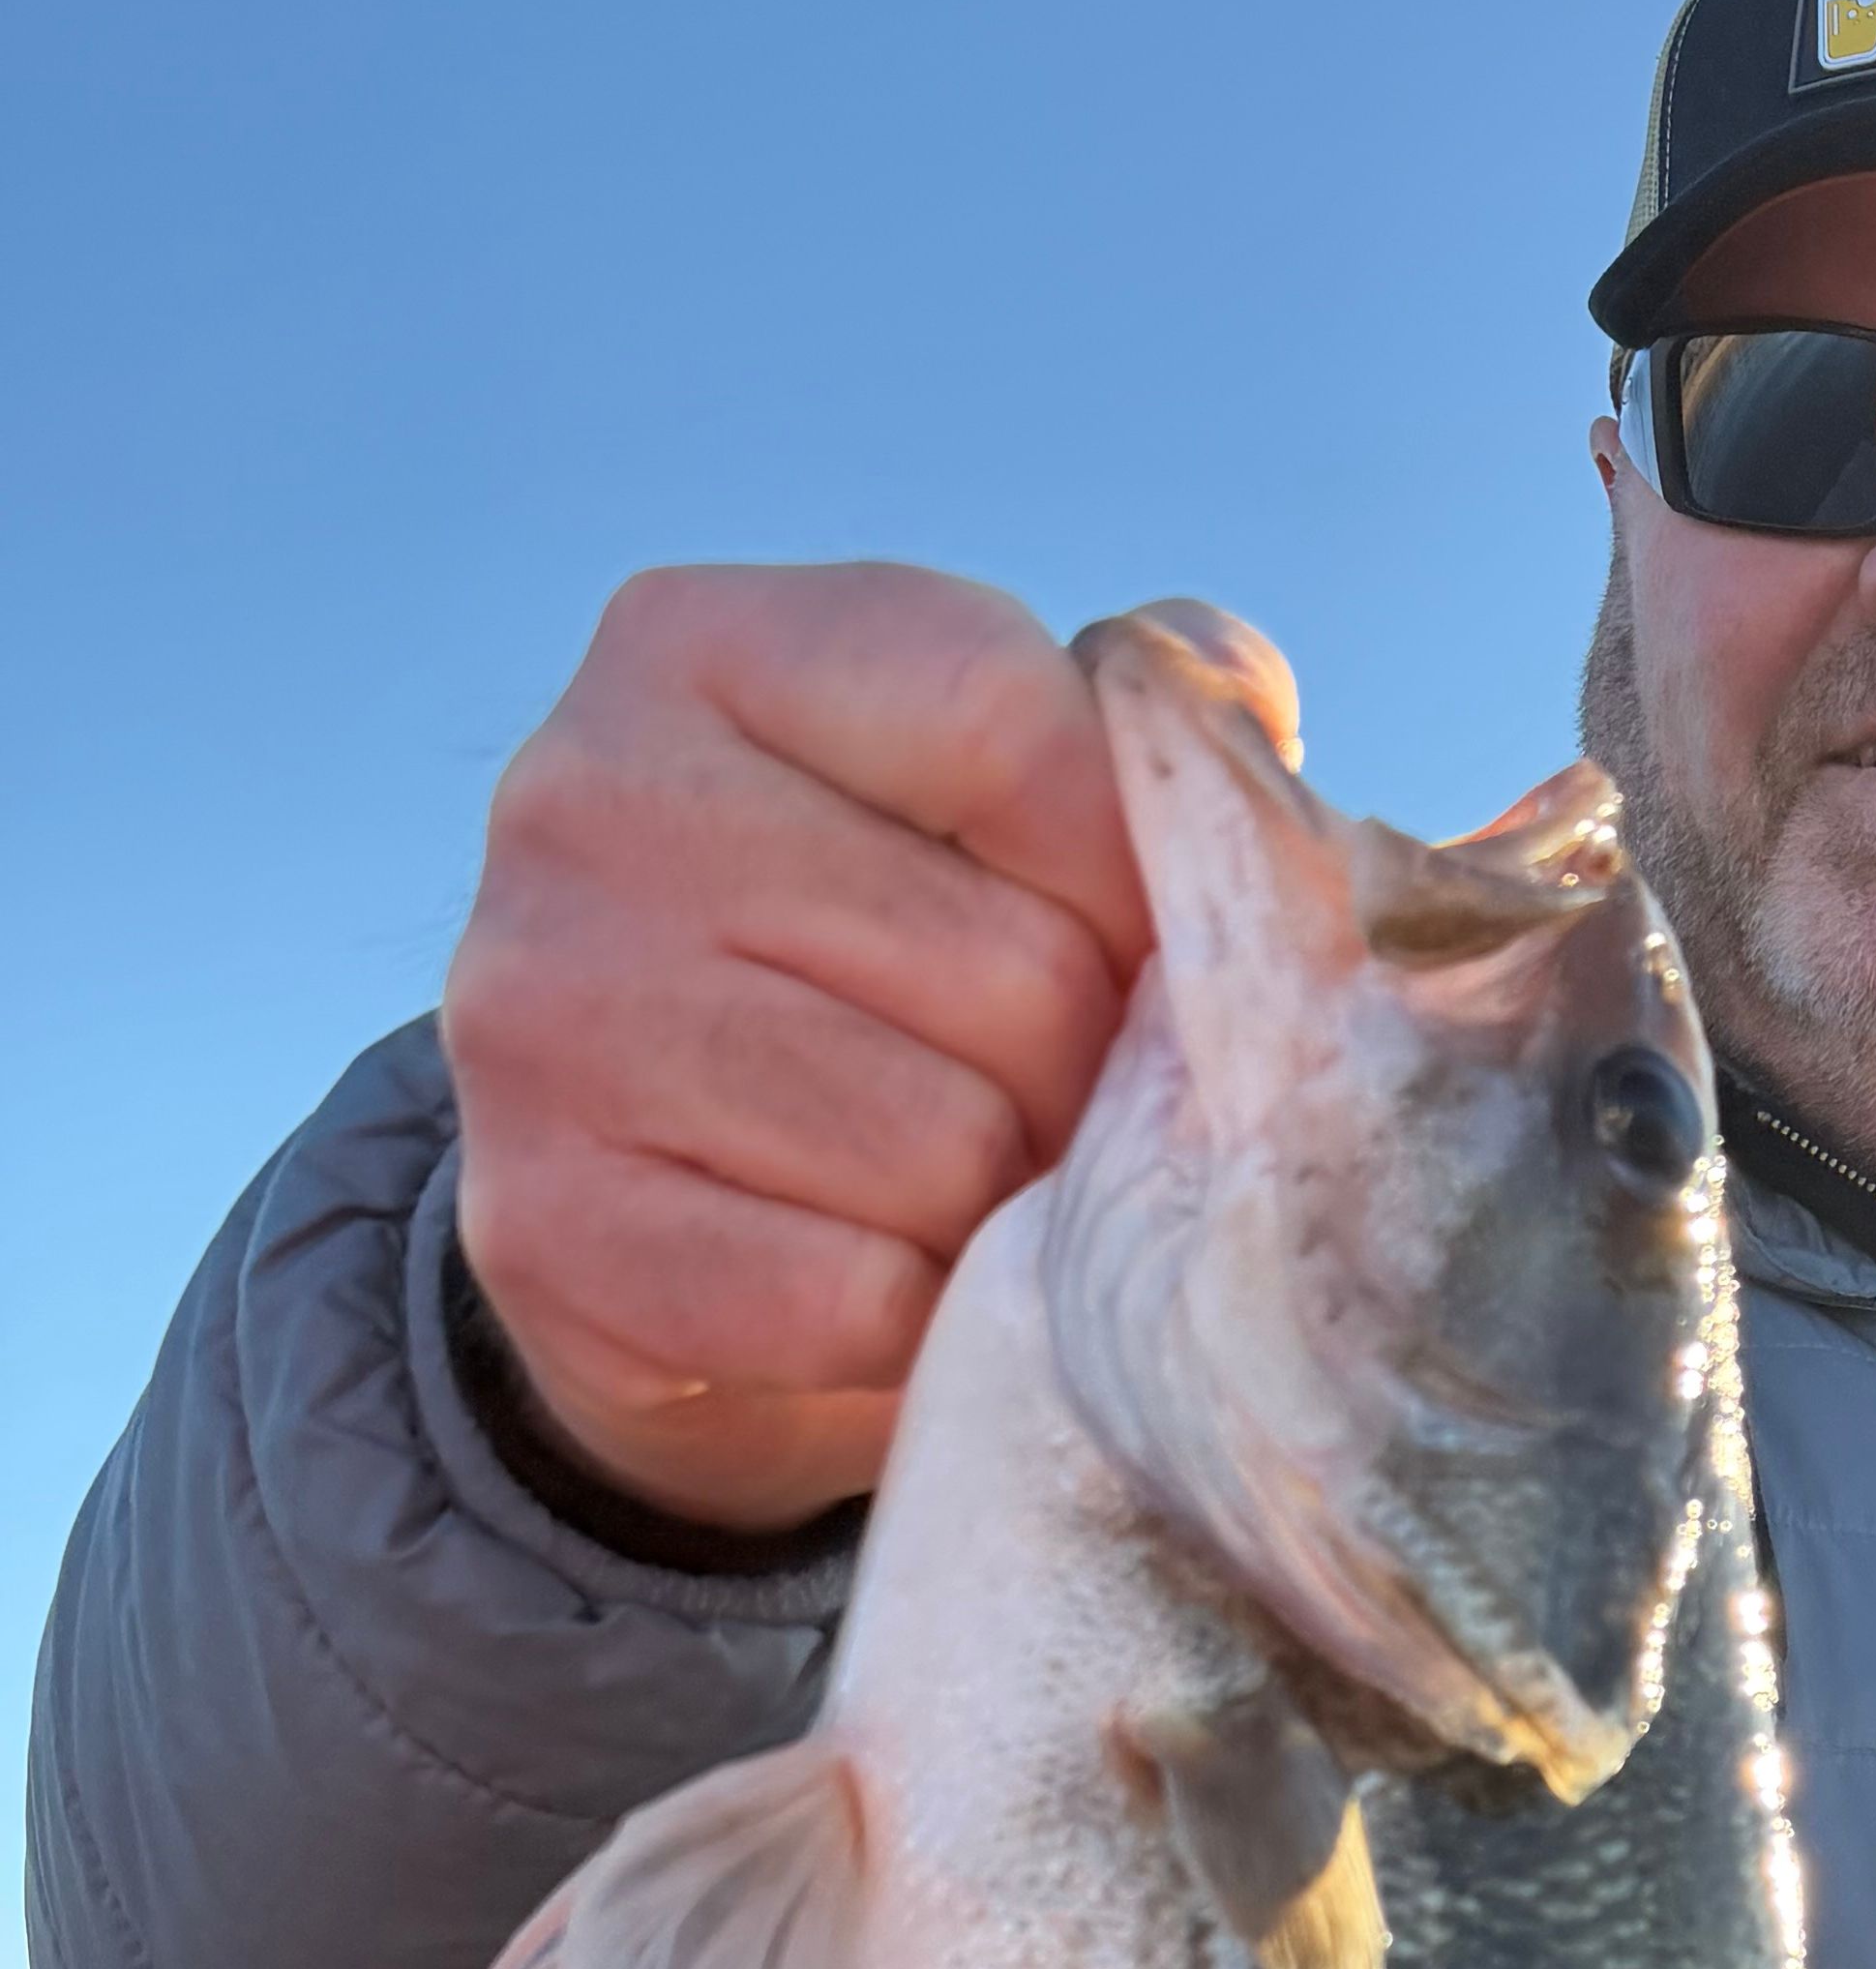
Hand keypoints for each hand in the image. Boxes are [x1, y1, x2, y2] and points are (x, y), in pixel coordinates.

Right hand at [442, 565, 1287, 1532]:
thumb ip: (1126, 738)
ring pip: (947, 1149)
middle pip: (1012, 965)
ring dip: (1006, 1210)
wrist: (653, 1240)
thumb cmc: (876, 990)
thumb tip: (1238, 712)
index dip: (1136, 869)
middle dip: (1086, 1075)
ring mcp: (544, 1016)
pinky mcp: (548, 1229)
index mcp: (697, 647)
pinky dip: (917, 1321)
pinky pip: (857, 1299)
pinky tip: (885, 1284)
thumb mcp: (980, 812)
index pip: (1008, 720)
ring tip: (967, 1195)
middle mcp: (585, 802)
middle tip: (1045, 1108)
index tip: (1135, 947)